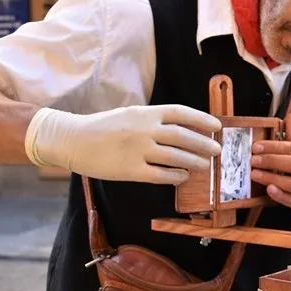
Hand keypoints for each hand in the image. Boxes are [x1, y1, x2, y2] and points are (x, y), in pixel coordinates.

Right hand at [25, 105, 220, 184]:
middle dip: (204, 143)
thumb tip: (181, 127)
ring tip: (205, 165)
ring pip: (176, 157)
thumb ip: (153, 119)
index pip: (181, 113)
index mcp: (145, 113)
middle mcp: (145, 130)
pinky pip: (161, 175)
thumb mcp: (130, 115)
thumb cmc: (102, 127)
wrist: (73, 140)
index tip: (217, 126)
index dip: (202, 119)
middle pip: (183, 136)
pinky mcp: (131, 170)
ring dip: (194, 161)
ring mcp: (139, 150)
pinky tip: (183, 177)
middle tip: (217, 150)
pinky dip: (176, 176)